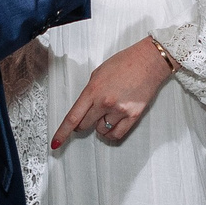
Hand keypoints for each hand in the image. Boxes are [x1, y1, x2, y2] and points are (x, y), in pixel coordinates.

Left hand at [50, 37, 173, 149]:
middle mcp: (105, 102)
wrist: (149, 61)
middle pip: (86, 125)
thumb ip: (89, 92)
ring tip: (107, 114)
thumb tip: (84, 109)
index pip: (73, 117)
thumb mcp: (98, 73)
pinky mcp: (133, 116)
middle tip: (89, 117)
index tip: (55, 143)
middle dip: (83, 124)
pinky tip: (112, 126)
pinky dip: (111, 134)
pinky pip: (117, 135)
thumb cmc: (125, 63)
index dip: (62, 132)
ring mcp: (120, 110)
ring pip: (101, 131)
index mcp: (93, 90)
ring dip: (100, 126)